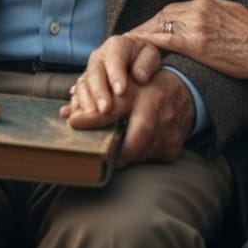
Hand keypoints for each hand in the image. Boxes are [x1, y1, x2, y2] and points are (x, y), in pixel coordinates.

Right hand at [65, 35, 161, 118]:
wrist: (130, 58)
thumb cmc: (142, 58)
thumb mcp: (150, 55)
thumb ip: (146, 64)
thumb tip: (139, 77)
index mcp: (116, 45)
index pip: (115, 58)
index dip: (116, 74)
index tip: (121, 91)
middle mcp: (98, 56)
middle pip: (95, 72)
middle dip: (99, 91)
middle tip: (105, 109)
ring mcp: (89, 70)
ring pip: (83, 84)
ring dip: (87, 101)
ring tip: (92, 116)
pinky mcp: (83, 84)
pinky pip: (77, 94)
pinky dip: (77, 105)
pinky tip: (79, 116)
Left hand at [67, 68, 194, 166]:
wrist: (182, 94)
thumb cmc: (145, 89)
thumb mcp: (124, 87)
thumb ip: (97, 97)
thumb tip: (65, 114)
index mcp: (141, 92)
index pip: (115, 107)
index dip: (93, 118)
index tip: (74, 123)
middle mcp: (156, 110)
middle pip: (133, 143)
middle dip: (115, 154)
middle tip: (100, 157)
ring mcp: (168, 130)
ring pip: (140, 156)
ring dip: (125, 158)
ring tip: (113, 155)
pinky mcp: (173, 148)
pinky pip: (150, 160)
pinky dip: (138, 158)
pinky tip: (134, 151)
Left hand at [130, 0, 247, 81]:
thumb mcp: (231, 8)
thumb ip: (210, 0)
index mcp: (205, 3)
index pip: (173, 8)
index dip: (159, 18)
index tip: (148, 25)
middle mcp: (197, 11)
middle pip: (163, 15)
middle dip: (147, 24)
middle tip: (133, 34)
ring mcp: (195, 27)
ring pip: (161, 25)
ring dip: (143, 32)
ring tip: (130, 42)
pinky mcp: (195, 44)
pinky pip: (165, 40)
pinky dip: (149, 40)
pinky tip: (138, 45)